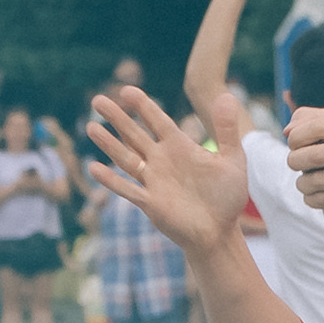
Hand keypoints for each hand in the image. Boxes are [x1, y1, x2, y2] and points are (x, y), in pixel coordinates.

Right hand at [87, 87, 247, 255]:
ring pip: (125, 158)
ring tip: (91, 127)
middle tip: (97, 100)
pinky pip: (127, 189)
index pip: (157, 121)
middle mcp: (162, 160)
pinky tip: (94, 168)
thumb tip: (226, 96)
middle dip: (117, 118)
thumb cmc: (227, 197)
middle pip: (134, 134)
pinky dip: (111, 180)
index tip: (126, 90)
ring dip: (109, 143)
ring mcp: (153, 181)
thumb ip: (227, 130)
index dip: (143, 106)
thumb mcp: (233, 160)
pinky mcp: (150, 202)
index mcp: (180, 146)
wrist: (220, 232)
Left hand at [284, 105, 323, 222]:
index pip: (318, 126)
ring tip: (307, 182)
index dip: (297, 137)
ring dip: (303, 183)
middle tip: (296, 164)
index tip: (295, 145)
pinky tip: (318, 195)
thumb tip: (289, 130)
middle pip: (314, 155)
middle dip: (295, 161)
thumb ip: (311, 119)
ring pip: (316, 181)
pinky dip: (313, 198)